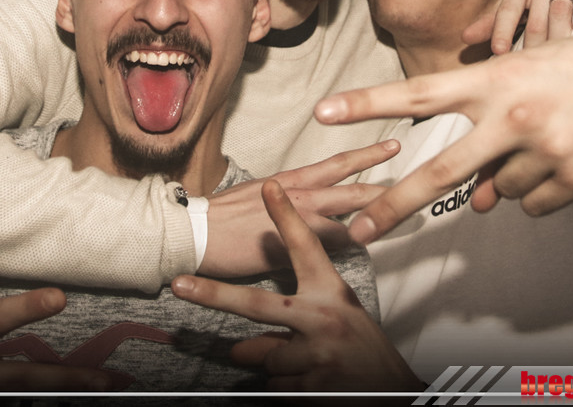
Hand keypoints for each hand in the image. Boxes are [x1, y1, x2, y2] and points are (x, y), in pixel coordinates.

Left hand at [173, 181, 420, 391]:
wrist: (392, 392)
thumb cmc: (361, 345)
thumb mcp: (337, 314)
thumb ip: (296, 307)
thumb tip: (259, 311)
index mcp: (331, 292)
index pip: (307, 248)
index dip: (287, 217)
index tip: (269, 187)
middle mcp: (323, 318)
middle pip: (258, 306)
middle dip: (216, 296)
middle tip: (180, 285)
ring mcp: (318, 354)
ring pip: (265, 357)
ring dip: (277, 363)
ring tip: (308, 364)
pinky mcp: (314, 387)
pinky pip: (276, 385)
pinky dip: (288, 385)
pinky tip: (311, 382)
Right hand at [199, 140, 398, 277]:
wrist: (195, 232)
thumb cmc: (218, 217)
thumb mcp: (254, 195)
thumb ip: (281, 199)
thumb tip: (295, 207)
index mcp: (290, 180)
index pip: (336, 164)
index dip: (365, 155)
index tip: (389, 149)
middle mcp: (299, 194)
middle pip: (352, 185)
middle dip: (383, 181)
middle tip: (413, 173)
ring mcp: (297, 219)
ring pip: (347, 213)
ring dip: (376, 212)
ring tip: (404, 212)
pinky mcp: (291, 244)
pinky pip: (328, 245)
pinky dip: (348, 245)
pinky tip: (366, 245)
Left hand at [315, 25, 572, 243]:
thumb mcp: (533, 75)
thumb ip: (492, 132)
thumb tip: (476, 201)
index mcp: (498, 78)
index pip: (420, 93)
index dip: (369, 103)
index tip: (325, 111)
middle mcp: (514, 115)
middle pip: (441, 169)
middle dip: (395, 204)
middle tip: (360, 230)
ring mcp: (546, 151)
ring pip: (499, 191)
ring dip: (509, 176)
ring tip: (551, 136)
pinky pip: (535, 204)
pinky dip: (542, 189)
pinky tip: (570, 155)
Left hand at [466, 0, 572, 53]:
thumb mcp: (518, 8)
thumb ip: (494, 23)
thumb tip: (464, 38)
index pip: (508, 8)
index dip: (502, 31)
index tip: (499, 53)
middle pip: (536, 16)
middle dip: (533, 45)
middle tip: (532, 68)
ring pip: (561, 7)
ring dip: (559, 34)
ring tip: (556, 57)